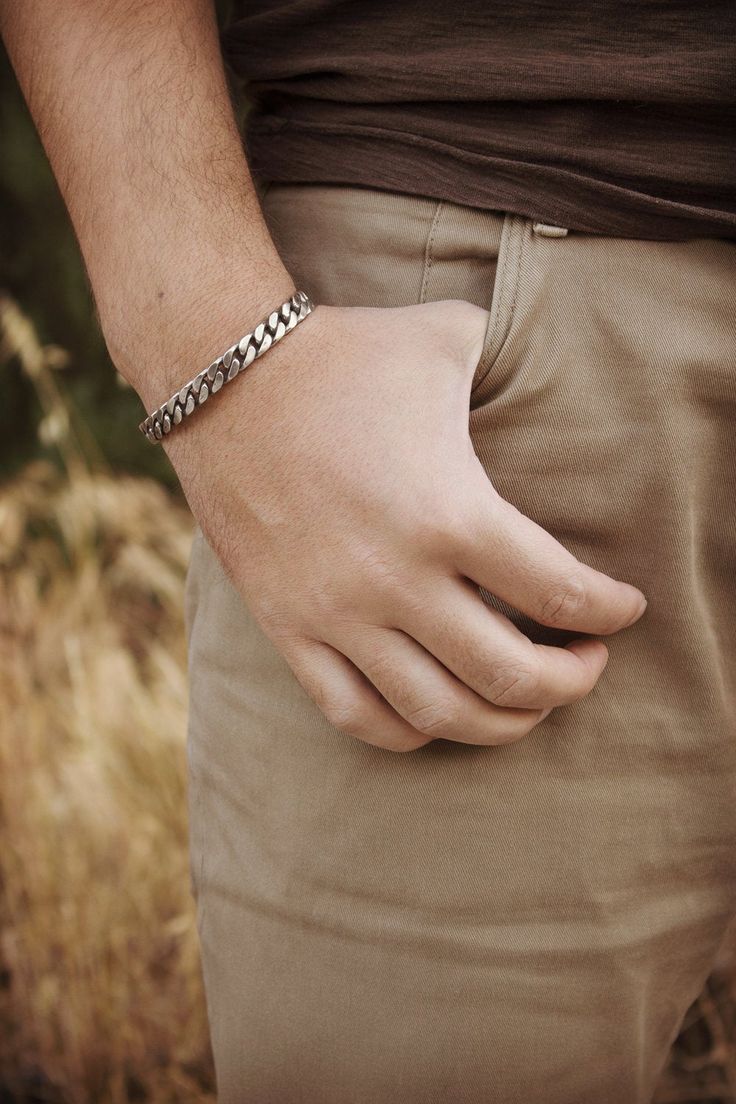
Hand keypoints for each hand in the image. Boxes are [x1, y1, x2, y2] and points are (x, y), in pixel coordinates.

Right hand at [166, 300, 646, 752]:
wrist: (224, 376)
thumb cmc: (345, 354)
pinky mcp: (288, 628)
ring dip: (501, 723)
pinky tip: (438, 714)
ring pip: (438, 713)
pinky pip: (355, 714)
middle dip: (570, 682)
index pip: (559, 592)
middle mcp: (395, 579)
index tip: (624, 609)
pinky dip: (409, 733)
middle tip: (586, 663)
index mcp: (448, 512)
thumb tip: (552, 372)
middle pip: (510, 675)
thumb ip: (513, 364)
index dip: (608, 609)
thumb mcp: (447, 338)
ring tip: (526, 704)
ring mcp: (336, 613)